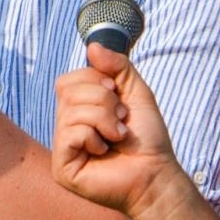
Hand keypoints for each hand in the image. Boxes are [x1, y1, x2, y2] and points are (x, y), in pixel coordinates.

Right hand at [51, 43, 181, 217]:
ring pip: (72, 111)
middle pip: (68, 91)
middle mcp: (65, 128)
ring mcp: (62, 148)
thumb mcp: (136, 92)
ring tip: (118, 136)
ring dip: (105, 120)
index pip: (68, 80)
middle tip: (121, 120)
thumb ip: (117, 66)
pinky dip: (94, 138)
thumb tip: (92, 46)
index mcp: (78, 111)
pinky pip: (70, 133)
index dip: (94, 80)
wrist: (157, 173)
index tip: (118, 96)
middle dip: (104, 101)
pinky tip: (104, 152)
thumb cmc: (147, 138)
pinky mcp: (61, 168)